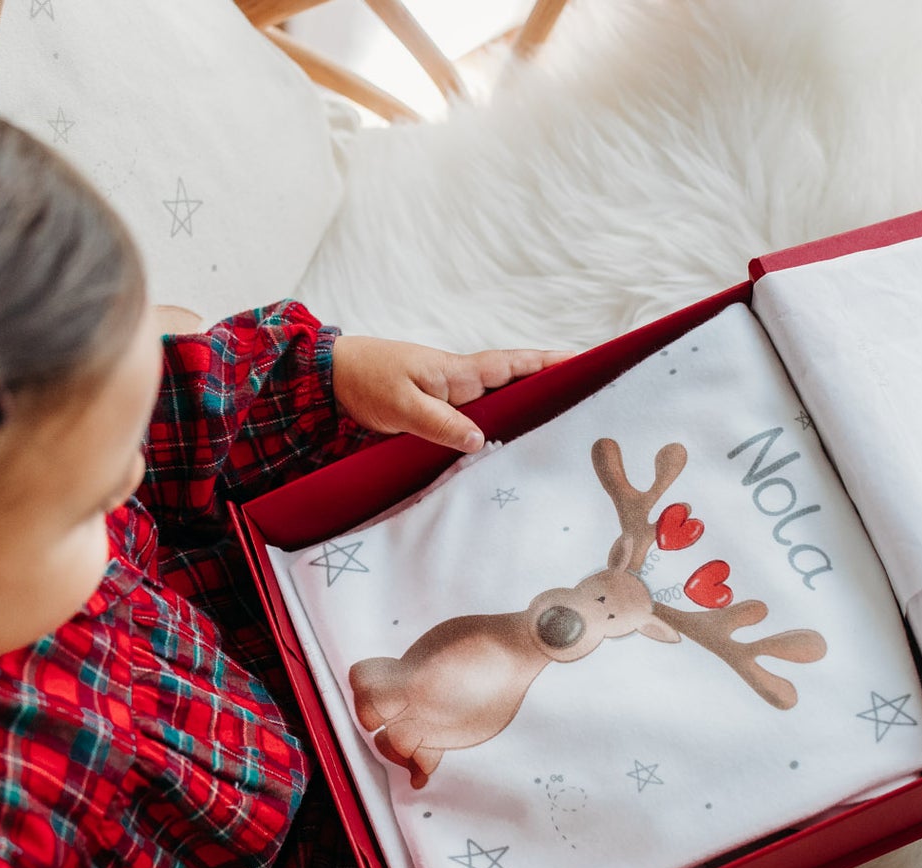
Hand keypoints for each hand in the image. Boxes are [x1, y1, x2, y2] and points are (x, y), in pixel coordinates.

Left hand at [332, 336, 575, 453]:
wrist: (332, 378)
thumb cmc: (367, 380)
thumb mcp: (403, 404)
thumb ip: (440, 423)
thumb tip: (480, 440)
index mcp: (459, 372)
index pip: (515, 365)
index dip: (549, 364)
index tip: (586, 363)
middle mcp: (462, 383)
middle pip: (517, 386)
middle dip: (551, 391)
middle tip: (589, 404)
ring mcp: (451, 399)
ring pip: (499, 407)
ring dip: (525, 415)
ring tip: (558, 433)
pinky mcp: (438, 414)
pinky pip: (475, 423)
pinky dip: (495, 432)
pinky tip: (505, 450)